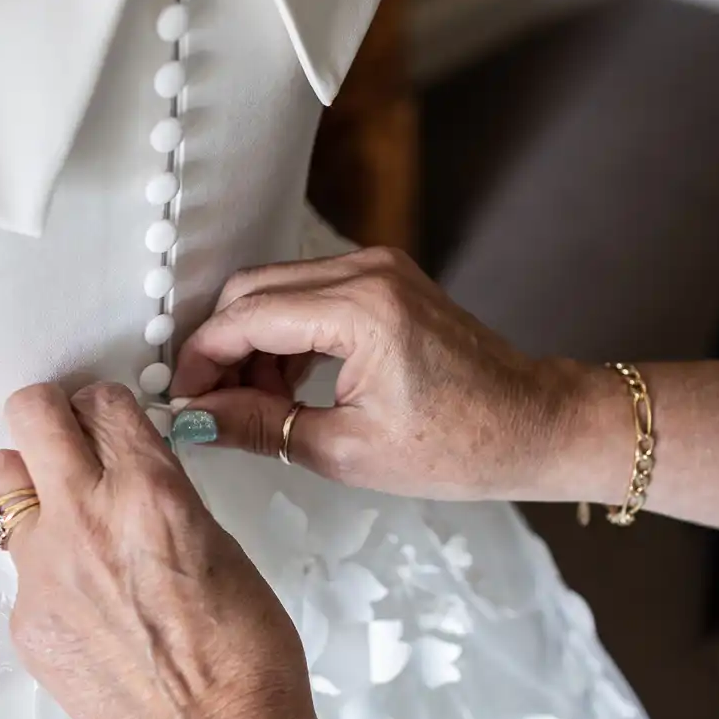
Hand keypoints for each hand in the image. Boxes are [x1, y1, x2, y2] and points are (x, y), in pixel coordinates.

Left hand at [0, 381, 345, 718]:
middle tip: (70, 438)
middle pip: (29, 414)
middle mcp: (85, 520)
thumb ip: (165, 499)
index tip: (112, 421)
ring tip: (66, 515)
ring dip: (29, 481)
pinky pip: (19, 565)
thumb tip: (135, 479)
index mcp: (149, 493)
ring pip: (0, 482)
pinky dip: (46, 566)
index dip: (108, 407)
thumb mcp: (222, 548)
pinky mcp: (25, 622)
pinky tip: (88, 603)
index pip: (102, 402)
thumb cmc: (247, 660)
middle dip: (50, 414)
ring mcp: (42, 573)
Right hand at [171, 247, 593, 500]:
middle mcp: (368, 272)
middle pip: (252, 291)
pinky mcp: (387, 279)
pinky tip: (289, 387)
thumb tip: (195, 421)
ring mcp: (380, 268)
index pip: (245, 318)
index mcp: (361, 311)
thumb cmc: (462, 446)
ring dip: (254, 344)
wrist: (535, 426)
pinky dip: (287, 335)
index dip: (202, 361)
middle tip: (213, 407)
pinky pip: (311, 294)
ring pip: (277, 290)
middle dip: (222, 348)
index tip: (183, 402)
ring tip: (257, 408)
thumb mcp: (344, 450)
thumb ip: (258, 427)